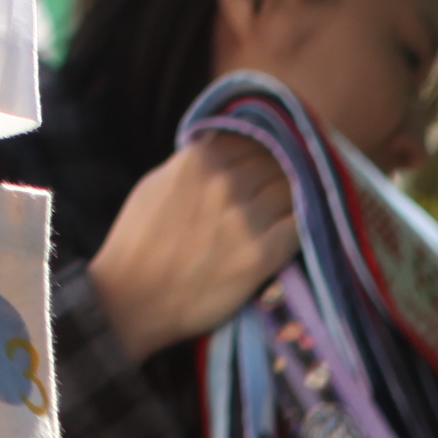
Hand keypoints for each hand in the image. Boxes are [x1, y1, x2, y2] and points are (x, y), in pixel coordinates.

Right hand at [86, 137, 299, 363]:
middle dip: (284, 168)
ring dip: (299, 194)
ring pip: (295, 188)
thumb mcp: (156, 184)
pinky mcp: (262, 255)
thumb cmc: (137, 242)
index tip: (270, 156)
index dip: (264, 146)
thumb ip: (191, 162)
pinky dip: (306, 222)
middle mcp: (226, 183)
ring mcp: (246, 219)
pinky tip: (304, 226)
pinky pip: (301, 225)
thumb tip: (221, 147)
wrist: (131, 300)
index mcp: (200, 160)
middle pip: (279, 160)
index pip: (253, 136)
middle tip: (287, 182)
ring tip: (298, 203)